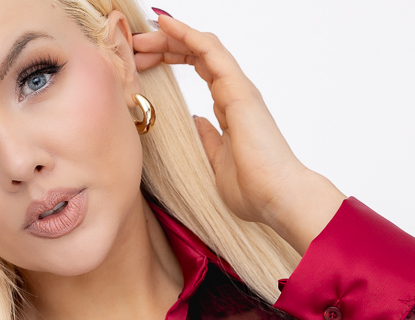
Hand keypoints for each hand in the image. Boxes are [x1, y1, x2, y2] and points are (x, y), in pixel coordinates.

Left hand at [132, 14, 344, 253]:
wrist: (278, 198)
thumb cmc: (255, 190)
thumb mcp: (218, 163)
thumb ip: (209, 140)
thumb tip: (199, 122)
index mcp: (231, 109)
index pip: (200, 70)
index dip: (172, 58)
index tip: (144, 60)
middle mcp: (235, 94)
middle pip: (198, 54)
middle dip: (165, 45)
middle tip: (136, 44)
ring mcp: (238, 90)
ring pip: (203, 47)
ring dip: (171, 37)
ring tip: (142, 33)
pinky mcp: (239, 91)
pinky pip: (211, 51)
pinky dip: (188, 34)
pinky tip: (166, 25)